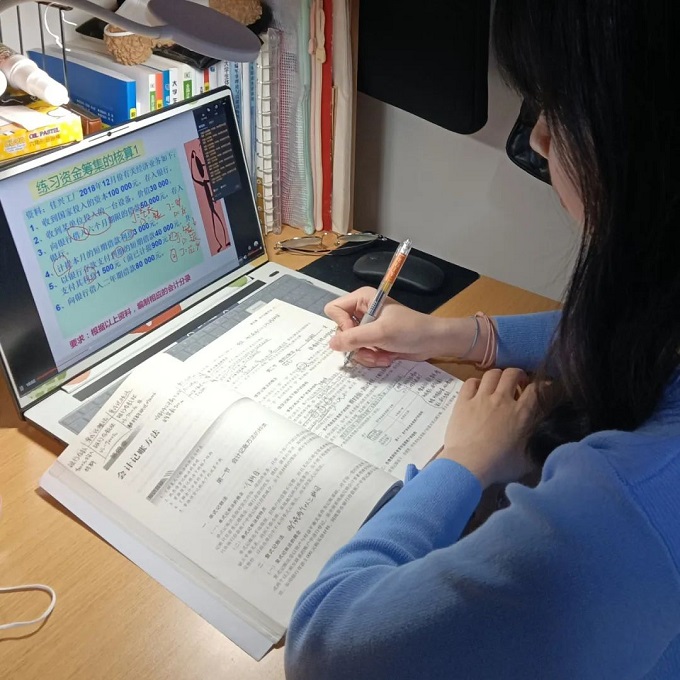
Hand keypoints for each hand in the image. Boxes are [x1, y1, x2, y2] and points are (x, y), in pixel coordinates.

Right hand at [325, 287, 462, 366]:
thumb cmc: (410, 330)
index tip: (356, 334)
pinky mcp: (374, 341)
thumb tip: (331, 344)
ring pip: (351, 346)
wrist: (433, 341)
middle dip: (357, 345)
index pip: (334, 310)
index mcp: (362, 299)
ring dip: (366, 355)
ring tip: (383, 356)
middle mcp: (361, 311)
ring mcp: (368, 328)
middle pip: (341, 331)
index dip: (341, 325)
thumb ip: (354, 338)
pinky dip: (373, 358)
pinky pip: (361, 352)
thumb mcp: (380, 333)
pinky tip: (386, 358)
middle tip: (372, 349)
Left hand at [438, 368, 538, 488]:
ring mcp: (481, 398)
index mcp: (521, 413)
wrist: (469, 464)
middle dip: (518, 375)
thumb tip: (545, 441)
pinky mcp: (463, 401)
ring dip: (498, 376)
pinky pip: (470, 382)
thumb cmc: (500, 464)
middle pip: (512, 374)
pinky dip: (476, 382)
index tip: (542, 387)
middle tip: (518, 384)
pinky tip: (477, 389)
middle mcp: (502, 399)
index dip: (541, 384)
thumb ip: (537, 445)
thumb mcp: (528, 458)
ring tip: (498, 384)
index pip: (536, 389)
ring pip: (492, 374)